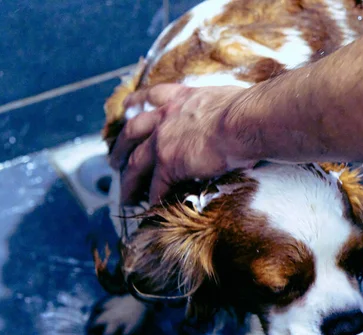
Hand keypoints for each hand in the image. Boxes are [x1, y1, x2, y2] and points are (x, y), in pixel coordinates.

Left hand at [109, 84, 255, 204]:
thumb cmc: (249, 111)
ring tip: (124, 194)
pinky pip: (156, 186)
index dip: (137, 103)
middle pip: (133, 132)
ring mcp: (164, 140)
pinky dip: (153, 199)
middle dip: (121, 147)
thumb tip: (233, 118)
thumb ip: (219, 110)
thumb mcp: (228, 101)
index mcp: (183, 98)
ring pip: (136, 163)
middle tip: (114, 160)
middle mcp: (167, 116)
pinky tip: (152, 210)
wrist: (246, 120)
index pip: (152, 97)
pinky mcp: (169, 163)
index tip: (127, 109)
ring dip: (128, 181)